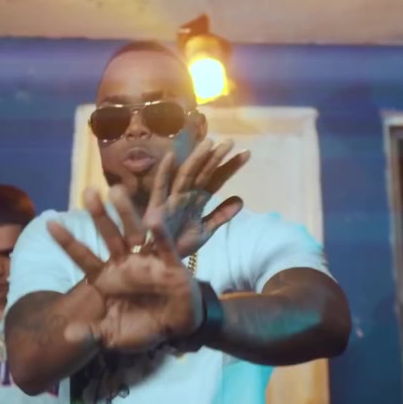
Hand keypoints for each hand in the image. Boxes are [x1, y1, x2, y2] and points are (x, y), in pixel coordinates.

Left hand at [46, 185, 201, 353]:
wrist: (177, 328)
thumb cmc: (142, 326)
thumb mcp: (113, 334)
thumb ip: (93, 332)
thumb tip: (67, 335)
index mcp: (107, 277)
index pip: (83, 257)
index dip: (68, 242)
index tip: (49, 223)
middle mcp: (124, 263)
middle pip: (108, 236)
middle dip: (98, 215)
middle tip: (88, 192)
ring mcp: (147, 261)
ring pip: (134, 232)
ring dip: (126, 213)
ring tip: (117, 192)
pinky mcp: (170, 264)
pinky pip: (163, 246)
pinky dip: (159, 233)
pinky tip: (154, 218)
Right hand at [144, 138, 249, 257]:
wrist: (162, 262)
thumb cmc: (180, 244)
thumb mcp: (205, 231)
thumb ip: (221, 215)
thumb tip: (241, 199)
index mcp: (198, 200)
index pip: (217, 180)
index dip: (230, 167)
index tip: (246, 153)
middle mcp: (185, 195)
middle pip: (203, 173)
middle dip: (216, 158)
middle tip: (230, 142)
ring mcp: (171, 199)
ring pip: (185, 175)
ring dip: (196, 159)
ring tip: (209, 143)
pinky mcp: (156, 208)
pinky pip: (160, 188)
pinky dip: (163, 173)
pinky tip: (171, 157)